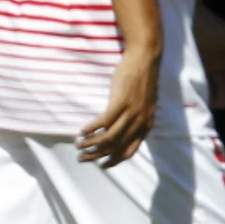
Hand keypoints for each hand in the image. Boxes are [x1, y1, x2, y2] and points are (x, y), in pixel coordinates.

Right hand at [77, 47, 156, 167]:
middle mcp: (139, 123)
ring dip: (91, 145)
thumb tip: (124, 129)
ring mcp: (130, 113)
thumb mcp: (145, 104)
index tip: (102, 165)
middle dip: (96, 156)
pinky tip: (82, 131)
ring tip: (78, 145)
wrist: (145, 59)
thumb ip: (137, 119)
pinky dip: (91, 129)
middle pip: (115, 148)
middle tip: (82, 158)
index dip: (114, 161)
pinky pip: (103, 122)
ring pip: (108, 138)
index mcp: (145, 126)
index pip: (128, 152)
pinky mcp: (120, 102)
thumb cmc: (142, 79)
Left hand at [194, 3, 224, 110]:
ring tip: (220, 101)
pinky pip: (206, 88)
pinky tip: (208, 100)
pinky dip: (209, 95)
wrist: (182, 20)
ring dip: (223, 97)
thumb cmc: (207, 25)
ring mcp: (210, 69)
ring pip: (221, 89)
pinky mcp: (196, 73)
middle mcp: (224, 64)